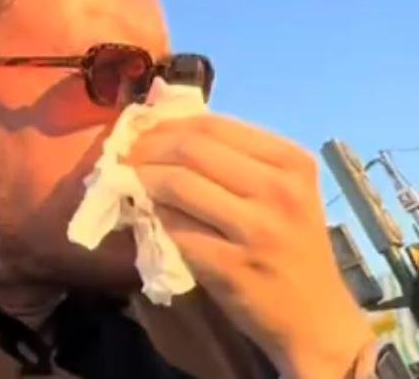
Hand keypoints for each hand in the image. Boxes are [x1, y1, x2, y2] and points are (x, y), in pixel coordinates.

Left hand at [128, 114, 374, 377]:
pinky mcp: (232, 266)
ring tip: (126, 183)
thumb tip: (163, 120)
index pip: (213, 125)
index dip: (165, 125)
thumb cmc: (289, 247)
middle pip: (191, 148)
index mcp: (291, 162)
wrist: (316, 318)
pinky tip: (143, 218)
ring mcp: (258, 229)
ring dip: (141, 181)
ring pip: (178, 184)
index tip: (140, 132)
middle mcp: (279, 190)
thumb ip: (232, 157)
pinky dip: (151, 219)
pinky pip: (175, 229)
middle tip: (122, 157)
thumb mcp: (279, 192)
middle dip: (145, 149)